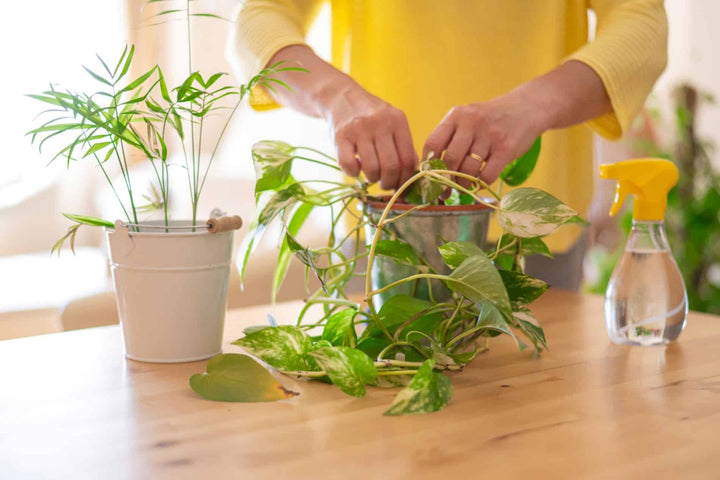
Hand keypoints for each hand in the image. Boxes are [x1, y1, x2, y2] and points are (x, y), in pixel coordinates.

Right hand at [324, 84, 416, 189]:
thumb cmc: (371, 115)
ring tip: (371, 175)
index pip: (407, 159)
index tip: (402, 187)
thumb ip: (404, 144)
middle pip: (391, 166)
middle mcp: (379, 122)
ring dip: (372, 179)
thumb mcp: (392, 122)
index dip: (406, 179)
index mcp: (397, 120)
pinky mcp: (340, 136)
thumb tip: (413, 173)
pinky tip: (356, 168)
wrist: (341, 96)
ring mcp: (359, 129)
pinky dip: (354, 174)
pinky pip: (349, 166)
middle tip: (386, 184)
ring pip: (371, 168)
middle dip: (389, 183)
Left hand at [423, 93, 546, 187]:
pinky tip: (479, 184)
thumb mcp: (467, 118)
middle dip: (444, 181)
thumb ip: (450, 137)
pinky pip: (487, 175)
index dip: (427, 165)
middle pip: (450, 160)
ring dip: (462, 185)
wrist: (527, 107)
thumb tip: (429, 169)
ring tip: (462, 188)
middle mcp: (472, 123)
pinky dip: (480, 184)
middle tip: (443, 192)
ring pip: (468, 170)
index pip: (432, 144)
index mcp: (456, 116)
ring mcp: (490, 135)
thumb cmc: (490, 118)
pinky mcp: (507, 148)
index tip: (427, 178)